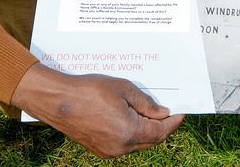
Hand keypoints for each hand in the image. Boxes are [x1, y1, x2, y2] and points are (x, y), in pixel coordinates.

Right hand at [11, 64, 182, 157]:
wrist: (58, 101)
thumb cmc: (90, 90)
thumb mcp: (123, 89)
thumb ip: (146, 103)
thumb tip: (162, 113)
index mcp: (128, 131)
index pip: (160, 132)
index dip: (173, 122)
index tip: (182, 112)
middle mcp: (120, 146)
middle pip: (151, 140)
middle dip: (162, 127)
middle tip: (168, 111)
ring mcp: (109, 151)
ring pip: (138, 144)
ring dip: (147, 131)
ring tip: (150, 112)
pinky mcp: (100, 150)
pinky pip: (124, 144)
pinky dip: (133, 134)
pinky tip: (132, 118)